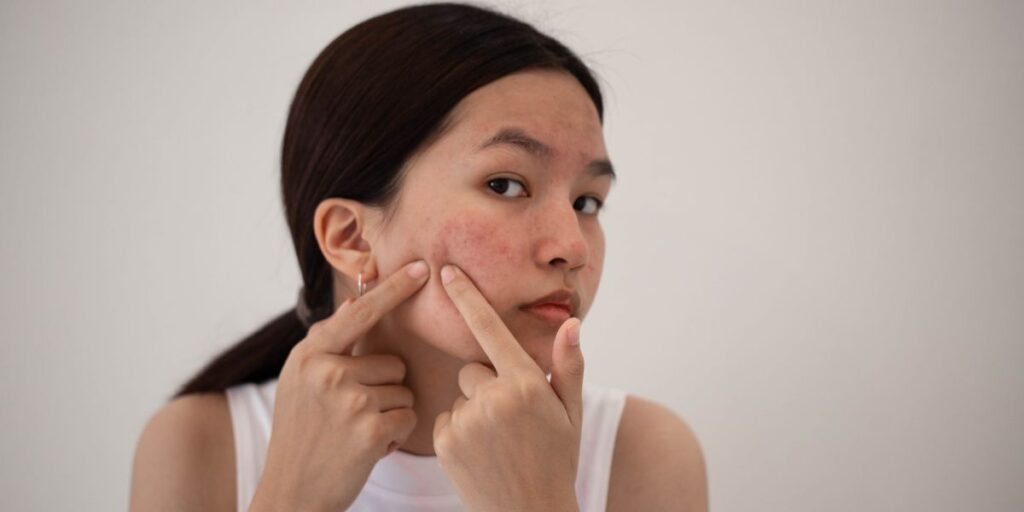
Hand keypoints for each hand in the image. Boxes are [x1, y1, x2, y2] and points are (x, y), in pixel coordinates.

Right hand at [250, 260, 429, 511]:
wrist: (291, 491)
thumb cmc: (300, 434)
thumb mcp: (298, 382)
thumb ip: (326, 344)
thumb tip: (354, 302)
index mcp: (310, 355)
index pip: (360, 313)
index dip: (393, 289)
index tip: (420, 268)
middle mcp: (328, 372)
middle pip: (392, 362)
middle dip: (383, 388)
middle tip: (352, 415)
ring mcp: (349, 401)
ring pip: (403, 390)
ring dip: (389, 413)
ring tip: (356, 432)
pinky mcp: (370, 430)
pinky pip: (407, 417)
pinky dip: (395, 436)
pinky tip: (367, 449)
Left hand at [432, 264, 583, 511]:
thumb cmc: (556, 460)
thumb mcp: (572, 413)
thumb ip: (568, 366)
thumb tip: (572, 323)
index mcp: (526, 384)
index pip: (490, 329)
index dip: (467, 298)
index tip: (447, 272)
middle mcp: (493, 398)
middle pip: (473, 367)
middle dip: (486, 384)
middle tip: (510, 418)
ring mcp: (467, 421)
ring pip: (460, 395)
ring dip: (474, 409)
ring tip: (497, 440)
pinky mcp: (445, 442)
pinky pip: (446, 418)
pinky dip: (459, 431)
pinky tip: (480, 452)